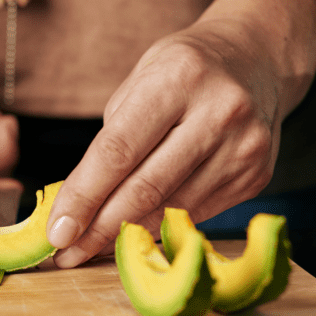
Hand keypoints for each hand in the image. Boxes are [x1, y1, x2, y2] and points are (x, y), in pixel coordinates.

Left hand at [47, 20, 285, 267]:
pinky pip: (194, 213)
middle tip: (67, 254)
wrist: (259, 60)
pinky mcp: (256, 177)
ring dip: (125, 235)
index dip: (83, 197)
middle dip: (99, 229)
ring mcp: (243, 149)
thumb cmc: (186, 70)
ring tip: (92, 249)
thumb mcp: (142, 78)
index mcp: (178, 78)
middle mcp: (218, 113)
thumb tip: (83, 206)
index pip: (118, 150)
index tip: (57, 232)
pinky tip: (133, 233)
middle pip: (145, 189)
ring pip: (170, 209)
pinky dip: (158, 227)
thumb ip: (116, 138)